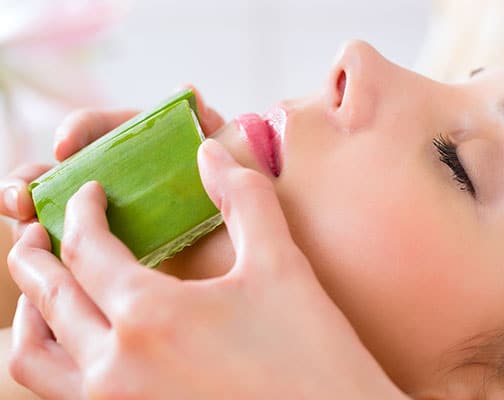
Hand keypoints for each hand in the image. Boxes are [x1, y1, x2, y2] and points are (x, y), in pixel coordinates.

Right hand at [0, 85, 233, 279]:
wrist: (266, 256)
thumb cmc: (253, 204)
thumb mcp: (233, 162)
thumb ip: (208, 129)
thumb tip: (188, 92)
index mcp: (145, 148)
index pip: (100, 129)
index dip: (80, 131)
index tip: (69, 145)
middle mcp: (122, 181)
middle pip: (62, 173)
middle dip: (35, 180)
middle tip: (25, 197)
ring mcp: (113, 222)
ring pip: (55, 214)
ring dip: (30, 214)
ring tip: (25, 221)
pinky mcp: (113, 261)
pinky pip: (72, 256)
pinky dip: (54, 257)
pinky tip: (47, 264)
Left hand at [7, 139, 405, 399]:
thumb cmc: (312, 353)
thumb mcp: (281, 265)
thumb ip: (243, 198)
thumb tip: (211, 153)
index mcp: (150, 315)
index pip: (87, 249)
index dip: (82, 211)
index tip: (89, 192)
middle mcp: (117, 366)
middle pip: (48, 299)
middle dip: (35, 255)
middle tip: (37, 228)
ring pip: (36, 358)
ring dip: (31, 313)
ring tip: (44, 287)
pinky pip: (63, 391)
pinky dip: (54, 357)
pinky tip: (82, 341)